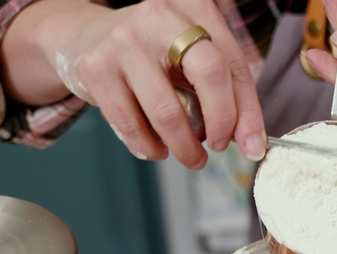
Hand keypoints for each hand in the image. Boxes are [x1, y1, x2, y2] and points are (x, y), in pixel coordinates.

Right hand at [0, 0, 265, 168]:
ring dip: (184, 146)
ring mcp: (124, 39)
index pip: (233, 64)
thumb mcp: (192, 59)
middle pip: (209, 74)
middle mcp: (161, 15)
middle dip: (220, 123)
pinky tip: (156, 149)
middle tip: (217, 146)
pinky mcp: (96, 67)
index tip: (252, 145)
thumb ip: (227, 93)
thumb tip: (251, 143)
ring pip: (168, 111)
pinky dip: (148, 147)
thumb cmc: (152, 54)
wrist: (83, 38)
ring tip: (190, 156)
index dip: (247, 112)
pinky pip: (131, 123)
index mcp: (194, 7)